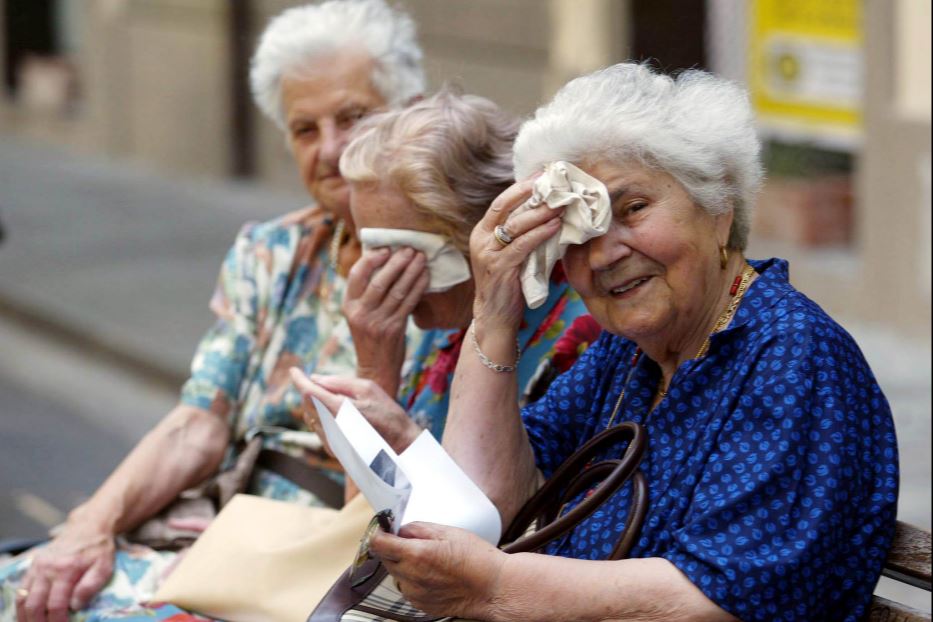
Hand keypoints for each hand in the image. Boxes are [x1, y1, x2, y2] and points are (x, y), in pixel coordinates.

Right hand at [16, 521, 115, 621]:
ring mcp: (37, 566)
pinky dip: (22, 604)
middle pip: (34, 604)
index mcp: (66, 569)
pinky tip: (28, 614)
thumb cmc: (98, 549)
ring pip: (23, 598)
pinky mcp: (33, 565)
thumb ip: (90, 586)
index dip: (57, 621)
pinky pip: (21, 588)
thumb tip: (75, 606)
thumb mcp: (104, 567)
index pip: (56, 604)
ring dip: (25, 616)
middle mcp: (47, 568)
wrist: (88, 527)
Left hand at [290, 368, 421, 453]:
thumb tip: (315, 379)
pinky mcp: (332, 450)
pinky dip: (320, 417)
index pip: (309, 391)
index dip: (299, 379)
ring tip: (334, 399)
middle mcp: (331, 427)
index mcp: (339, 409)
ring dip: (315, 404)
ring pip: (310, 416)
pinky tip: (336, 415)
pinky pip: (318, 429)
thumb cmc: (387, 413)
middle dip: (310, 390)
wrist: (399, 446)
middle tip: (320, 382)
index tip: (294, 370)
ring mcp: (330, 441)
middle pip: (307, 403)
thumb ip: (339, 382)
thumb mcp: (368, 389)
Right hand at [343, 246, 428, 394]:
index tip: (385, 249)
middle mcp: (360, 313)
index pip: (356, 276)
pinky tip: (425, 276)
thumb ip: (367, 294)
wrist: (376, 369)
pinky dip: (418, 287)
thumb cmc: (371, 337)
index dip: (371, 259)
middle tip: (409, 249)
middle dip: (396, 262)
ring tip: (420, 258)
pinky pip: (409, 303)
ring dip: (411, 271)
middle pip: (379, 281)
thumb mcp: (360, 315)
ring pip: (397, 290)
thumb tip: (385, 263)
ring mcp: (377, 322)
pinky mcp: (394, 329)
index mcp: (348, 306)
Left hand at [370, 522, 507, 619]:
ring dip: (403, 564)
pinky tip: (433, 574)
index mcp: (416, 554)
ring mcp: (415, 593)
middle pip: (386, 558)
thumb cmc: (476, 559)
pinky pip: (407, 588)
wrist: (493, 589)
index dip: (378, 533)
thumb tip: (401, 528)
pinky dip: (413, 579)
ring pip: (396, 574)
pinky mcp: (420, 605)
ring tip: (429, 559)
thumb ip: (418, 528)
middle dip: (393, 547)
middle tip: (414, 541)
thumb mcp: (448, 532)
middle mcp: (411, 576)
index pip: (379, 543)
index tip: (383, 528)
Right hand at [469, 178, 562, 340]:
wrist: (495, 316)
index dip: (522, 187)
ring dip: (540, 212)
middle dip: (530, 193)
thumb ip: (520, 234)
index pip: (501, 202)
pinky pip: (522, 245)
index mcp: (482, 232)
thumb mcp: (511, 253)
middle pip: (505, 207)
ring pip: (515, 225)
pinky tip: (555, 226)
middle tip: (554, 183)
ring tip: (561, 203)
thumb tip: (547, 210)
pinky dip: (540, 234)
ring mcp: (487, 253)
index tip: (543, 174)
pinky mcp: (499, 268)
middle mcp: (481, 239)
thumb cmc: (508, 283)